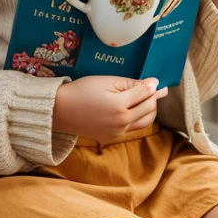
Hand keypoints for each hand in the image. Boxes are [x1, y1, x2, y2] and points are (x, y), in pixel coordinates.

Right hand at [52, 75, 168, 139]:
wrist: (60, 110)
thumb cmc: (82, 90)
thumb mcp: (107, 81)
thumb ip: (131, 84)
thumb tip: (153, 84)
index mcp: (120, 106)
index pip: (146, 94)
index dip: (153, 85)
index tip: (156, 80)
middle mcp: (122, 123)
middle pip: (150, 109)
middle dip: (154, 97)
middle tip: (155, 88)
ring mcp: (118, 132)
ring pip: (146, 121)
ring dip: (149, 109)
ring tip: (146, 98)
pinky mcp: (113, 137)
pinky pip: (133, 127)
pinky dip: (138, 117)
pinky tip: (134, 108)